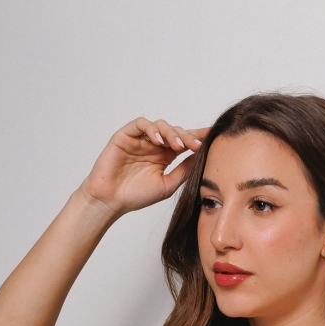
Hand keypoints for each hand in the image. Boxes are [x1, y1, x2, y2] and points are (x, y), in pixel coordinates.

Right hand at [79, 117, 208, 216]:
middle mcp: (154, 145)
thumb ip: (184, 170)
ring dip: (171, 133)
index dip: (198, 137)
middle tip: (195, 145)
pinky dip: (151, 128)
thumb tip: (202, 157)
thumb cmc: (136, 196)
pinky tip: (157, 140)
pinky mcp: (126, 135)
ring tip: (176, 145)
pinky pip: (141, 124)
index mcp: (165, 156)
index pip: (184, 141)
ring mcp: (140, 139)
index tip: (213, 136)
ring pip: (160, 125)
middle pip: (175, 132)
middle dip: (187, 137)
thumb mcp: (168, 185)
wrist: (111, 201)